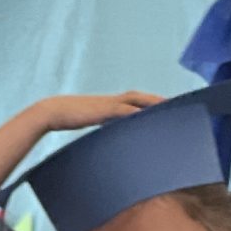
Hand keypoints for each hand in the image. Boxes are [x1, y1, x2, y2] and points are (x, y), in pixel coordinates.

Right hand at [38, 91, 160, 132]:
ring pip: (136, 100)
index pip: (136, 100)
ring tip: (169, 108)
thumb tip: (112, 134)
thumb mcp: (92, 122)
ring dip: (153, 103)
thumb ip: (104, 125)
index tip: (166, 107)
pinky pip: (125, 110)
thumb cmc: (70, 118)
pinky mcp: (104, 110)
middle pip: (141, 97)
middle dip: (158, 100)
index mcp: (111, 103)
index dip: (151, 102)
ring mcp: (109, 104)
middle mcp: (113, 101)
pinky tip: (148, 117)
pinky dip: (137, 112)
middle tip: (177, 106)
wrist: (54, 111)